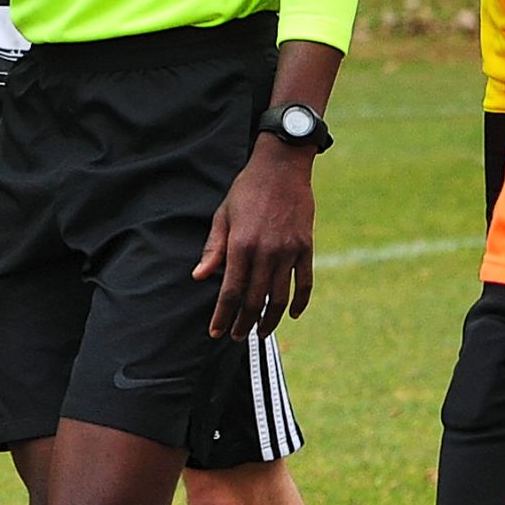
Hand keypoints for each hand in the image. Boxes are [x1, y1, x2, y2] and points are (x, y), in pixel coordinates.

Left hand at [193, 139, 316, 341]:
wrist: (282, 167)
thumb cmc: (247, 189)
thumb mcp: (223, 215)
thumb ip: (214, 248)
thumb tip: (199, 276)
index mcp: (240, 244)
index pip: (229, 291)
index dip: (222, 315)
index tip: (216, 332)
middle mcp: (265, 252)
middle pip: (253, 299)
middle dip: (243, 323)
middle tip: (237, 338)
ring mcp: (288, 251)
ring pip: (279, 297)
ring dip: (269, 320)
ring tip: (260, 332)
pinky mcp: (305, 247)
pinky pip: (304, 282)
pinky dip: (299, 302)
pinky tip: (291, 314)